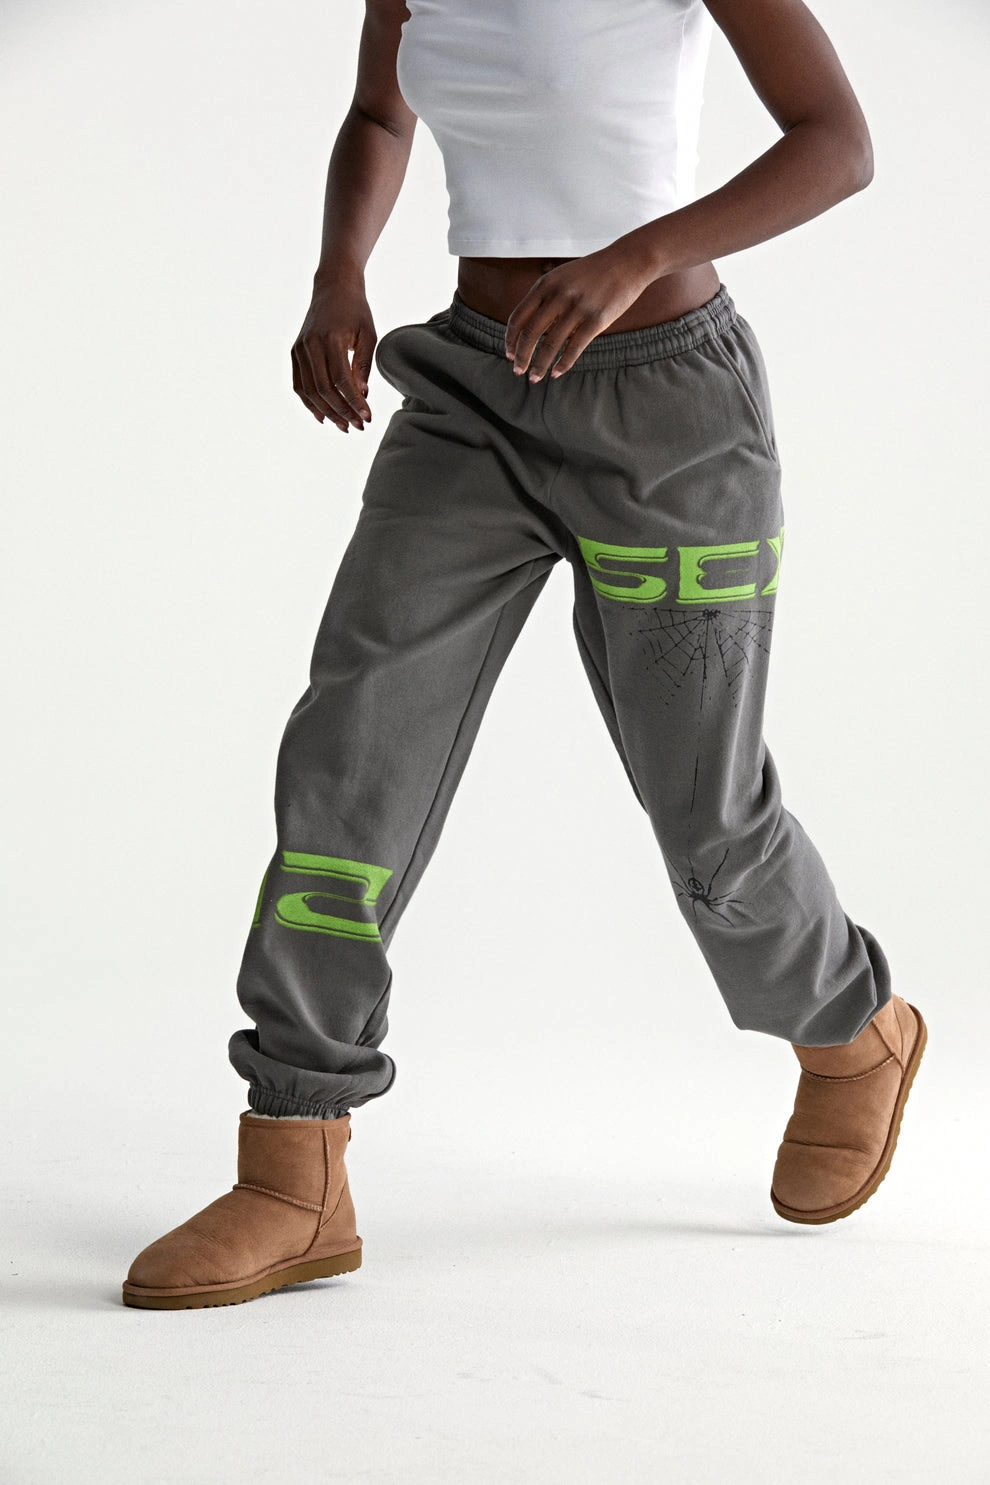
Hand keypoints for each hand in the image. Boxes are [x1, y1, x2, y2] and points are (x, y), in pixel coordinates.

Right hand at [292, 268, 374, 432]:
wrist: (333, 287)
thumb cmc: (355, 311)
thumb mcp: (368, 334)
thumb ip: (364, 365)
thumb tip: (362, 395)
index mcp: (331, 339)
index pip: (341, 380)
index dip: (354, 402)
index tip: (367, 417)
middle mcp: (311, 345)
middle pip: (324, 390)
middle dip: (343, 412)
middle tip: (359, 426)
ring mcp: (300, 349)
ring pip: (310, 391)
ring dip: (327, 412)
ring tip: (344, 426)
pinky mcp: (295, 352)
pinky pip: (299, 384)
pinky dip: (310, 403)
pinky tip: (323, 417)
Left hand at [503, 246, 653, 381]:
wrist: (627, 261)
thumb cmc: (592, 273)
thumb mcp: (562, 277)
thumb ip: (545, 299)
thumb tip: (530, 329)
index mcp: (545, 285)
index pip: (519, 317)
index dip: (511, 339)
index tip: (509, 354)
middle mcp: (558, 296)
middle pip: (530, 334)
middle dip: (521, 357)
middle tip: (518, 372)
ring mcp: (578, 308)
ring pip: (550, 345)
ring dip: (539, 365)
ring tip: (534, 379)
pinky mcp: (597, 320)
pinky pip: (574, 348)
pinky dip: (562, 364)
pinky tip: (556, 374)